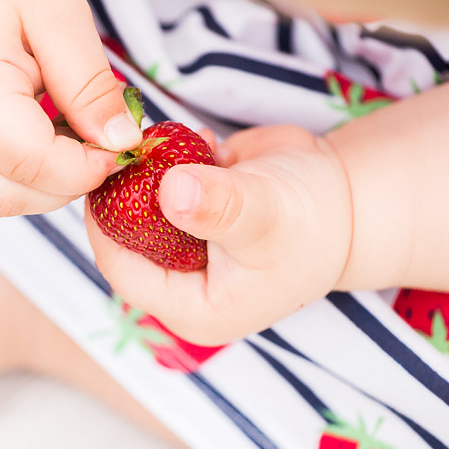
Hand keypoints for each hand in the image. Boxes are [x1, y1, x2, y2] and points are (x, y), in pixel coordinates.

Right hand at [0, 0, 142, 215]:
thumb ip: (90, 84)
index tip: (118, 147)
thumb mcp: (62, 15)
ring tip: (71, 136)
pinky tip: (45, 138)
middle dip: (67, 185)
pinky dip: (25, 178)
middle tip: (99, 145)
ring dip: (47, 186)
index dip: (83, 168)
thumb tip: (120, 143)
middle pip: (10, 196)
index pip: (29, 161)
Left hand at [85, 125, 353, 344]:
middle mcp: (181, 282)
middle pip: (125, 239)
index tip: (101, 175)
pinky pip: (161, 183)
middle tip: (124, 147)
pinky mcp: (192, 211)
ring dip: (146, 170)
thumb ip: (218, 207)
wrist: (348, 196)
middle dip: (123, 192)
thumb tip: (169, 191)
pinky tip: (201, 142)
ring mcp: (184, 245)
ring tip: (168, 142)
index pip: (125, 273)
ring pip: (139, 207)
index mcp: (194, 307)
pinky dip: (171, 157)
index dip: (106, 226)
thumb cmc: (314, 221)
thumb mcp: (266, 215)